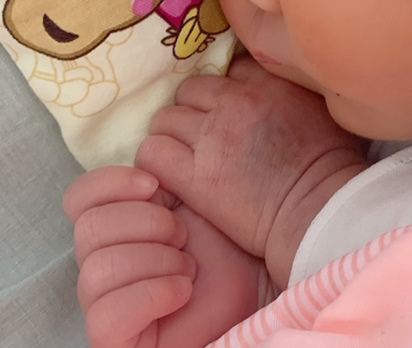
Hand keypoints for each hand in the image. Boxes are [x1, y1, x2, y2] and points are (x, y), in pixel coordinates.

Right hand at [64, 166, 263, 347]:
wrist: (260, 280)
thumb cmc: (228, 237)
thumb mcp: (195, 193)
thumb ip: (163, 172)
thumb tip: (143, 155)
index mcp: (117, 220)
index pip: (79, 198)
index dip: (110, 184)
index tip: (154, 184)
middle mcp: (104, 260)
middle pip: (88, 230)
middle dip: (147, 223)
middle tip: (183, 234)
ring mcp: (107, 302)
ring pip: (96, 271)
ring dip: (156, 260)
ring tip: (189, 266)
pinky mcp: (115, 338)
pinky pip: (105, 317)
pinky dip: (152, 295)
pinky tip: (183, 290)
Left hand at [136, 56, 367, 288]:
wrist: (319, 209)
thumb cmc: (334, 165)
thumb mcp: (325, 108)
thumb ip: (297, 89)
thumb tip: (289, 86)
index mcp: (269, 83)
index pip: (231, 68)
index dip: (227, 89)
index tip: (231, 108)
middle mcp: (235, 102)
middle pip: (190, 89)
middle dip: (192, 109)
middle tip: (202, 134)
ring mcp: (211, 136)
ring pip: (164, 119)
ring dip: (171, 135)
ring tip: (184, 155)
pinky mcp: (193, 175)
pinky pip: (152, 153)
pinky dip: (157, 161)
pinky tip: (171, 175)